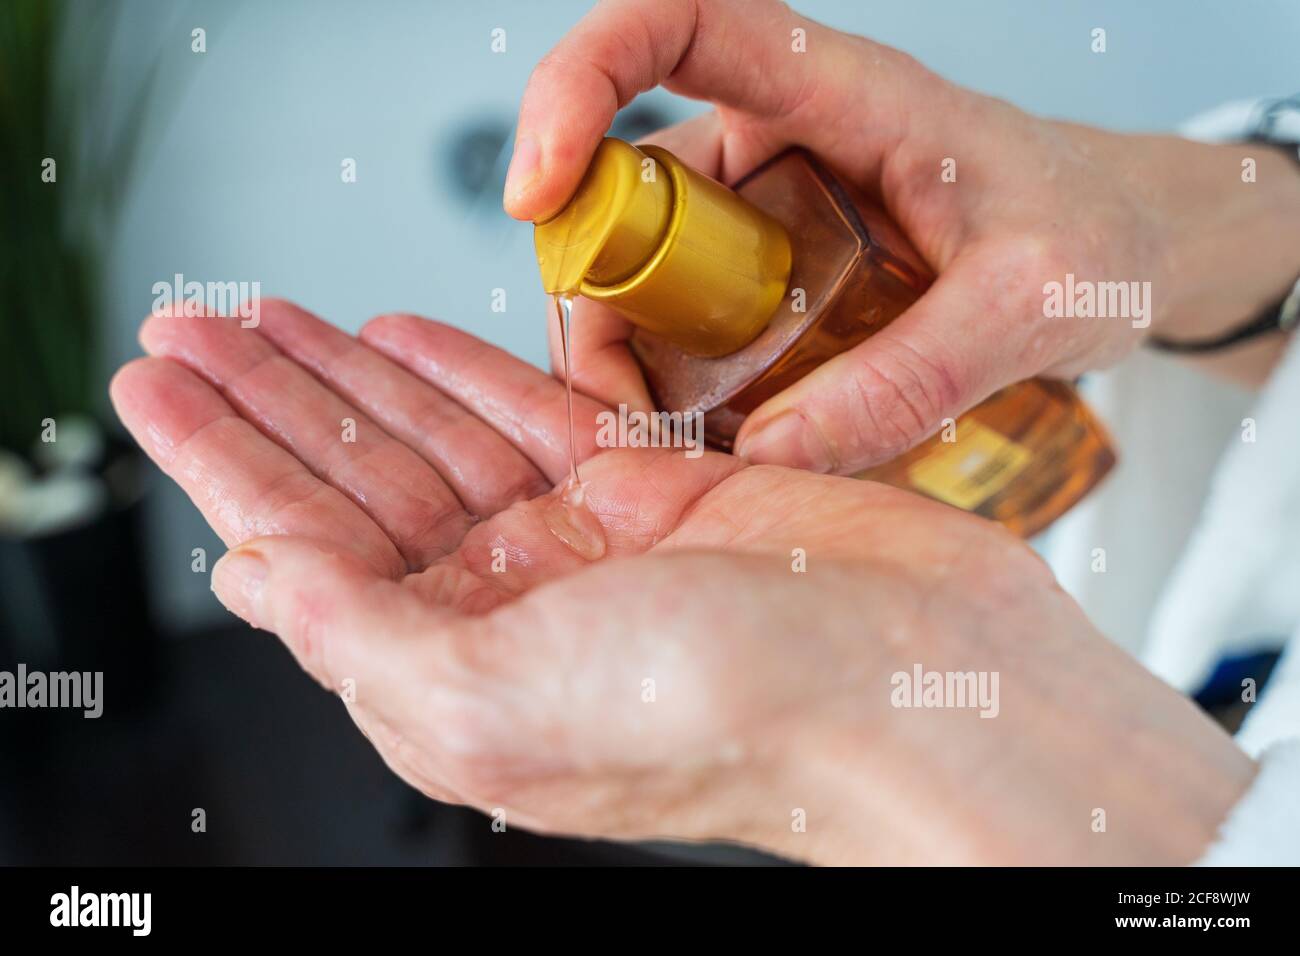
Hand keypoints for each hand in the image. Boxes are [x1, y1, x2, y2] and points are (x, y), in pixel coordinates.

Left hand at [111, 300, 1252, 863]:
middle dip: (269, 405)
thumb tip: (253, 573)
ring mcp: (579, 549)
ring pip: (434, 441)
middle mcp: (508, 614)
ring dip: (349, 376)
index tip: (160, 394)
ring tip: (271, 315)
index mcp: (456, 677)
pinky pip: (531, 418)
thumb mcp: (500, 702)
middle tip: (190, 333)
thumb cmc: (731, 713)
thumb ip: (360, 641)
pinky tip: (398, 336)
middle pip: (356, 487)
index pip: (303, 553)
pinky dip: (462, 372)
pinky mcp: (650, 491)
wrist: (917, 678)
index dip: (224, 465)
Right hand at [506, 0, 1299, 472]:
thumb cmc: (1088, 236)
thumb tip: (773, 451)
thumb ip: (917, 375)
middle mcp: (775, 138)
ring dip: (620, 357)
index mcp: (839, 90)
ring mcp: (758, 211)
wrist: (1111, 250)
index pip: (680, 24)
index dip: (581, 79)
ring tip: (665, 449)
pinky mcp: (760, 274)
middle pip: (620, 184)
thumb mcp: (1031, 304)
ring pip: (632, 263)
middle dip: (590, 297)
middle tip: (623, 418)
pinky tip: (700, 443)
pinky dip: (664, 383)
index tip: (538, 188)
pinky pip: (676, 318)